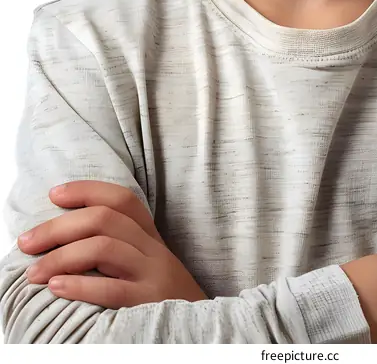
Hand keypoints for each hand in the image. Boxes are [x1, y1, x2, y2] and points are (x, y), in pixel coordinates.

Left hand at [17, 180, 207, 308]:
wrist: (201, 335)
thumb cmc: (161, 300)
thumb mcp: (146, 266)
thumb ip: (118, 247)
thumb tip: (62, 238)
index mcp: (150, 238)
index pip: (121, 199)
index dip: (87, 190)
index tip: (53, 194)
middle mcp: (153, 250)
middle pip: (105, 220)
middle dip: (59, 227)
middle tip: (26, 242)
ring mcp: (153, 275)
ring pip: (105, 248)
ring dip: (61, 256)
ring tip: (34, 272)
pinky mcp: (149, 304)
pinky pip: (111, 289)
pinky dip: (80, 285)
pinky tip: (57, 287)